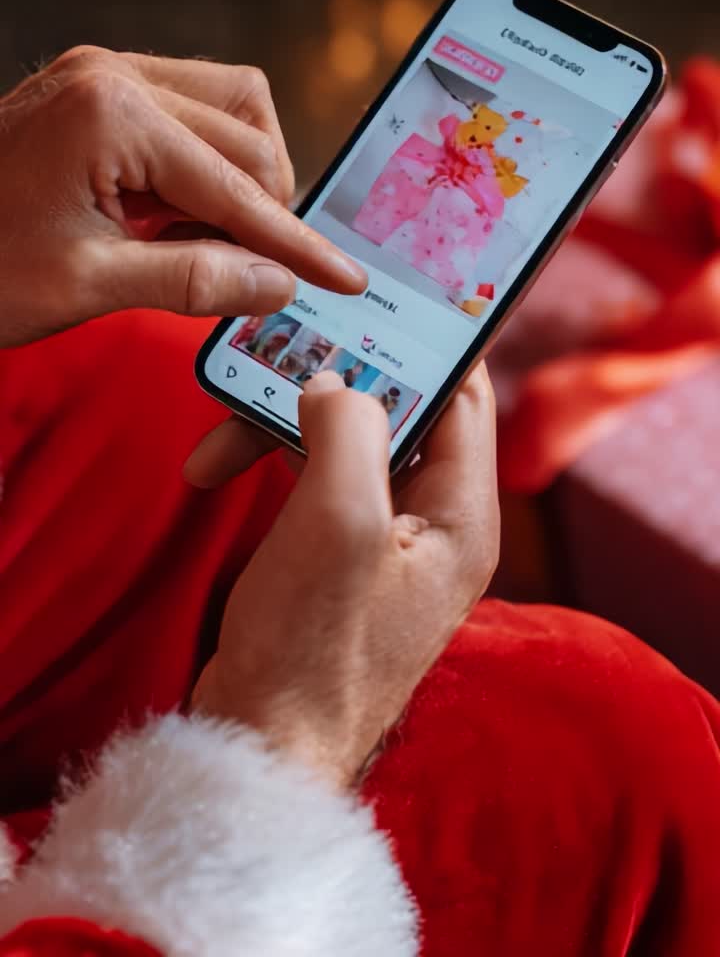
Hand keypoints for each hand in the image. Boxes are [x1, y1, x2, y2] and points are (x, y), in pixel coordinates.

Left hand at [0, 47, 365, 346]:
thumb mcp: (86, 286)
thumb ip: (193, 280)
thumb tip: (279, 286)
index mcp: (112, 113)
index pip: (236, 184)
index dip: (295, 242)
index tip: (345, 278)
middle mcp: (115, 72)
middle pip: (247, 134)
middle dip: (266, 211)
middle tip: (261, 275)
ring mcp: (104, 70)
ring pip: (230, 105)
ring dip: (242, 176)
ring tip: (213, 241)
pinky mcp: (96, 84)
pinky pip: (189, 106)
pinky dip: (205, 161)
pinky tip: (180, 212)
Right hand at [191, 366, 498, 787]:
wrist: (258, 746)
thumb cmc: (311, 649)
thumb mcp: (339, 522)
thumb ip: (350, 432)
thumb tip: (338, 383)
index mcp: (462, 516)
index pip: (465, 399)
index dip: (429, 344)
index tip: (383, 299)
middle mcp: (434, 526)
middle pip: (399, 415)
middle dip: (336, 383)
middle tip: (282, 356)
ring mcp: (384, 544)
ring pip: (346, 445)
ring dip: (287, 427)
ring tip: (222, 432)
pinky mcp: (338, 558)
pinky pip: (316, 483)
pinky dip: (273, 465)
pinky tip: (219, 467)